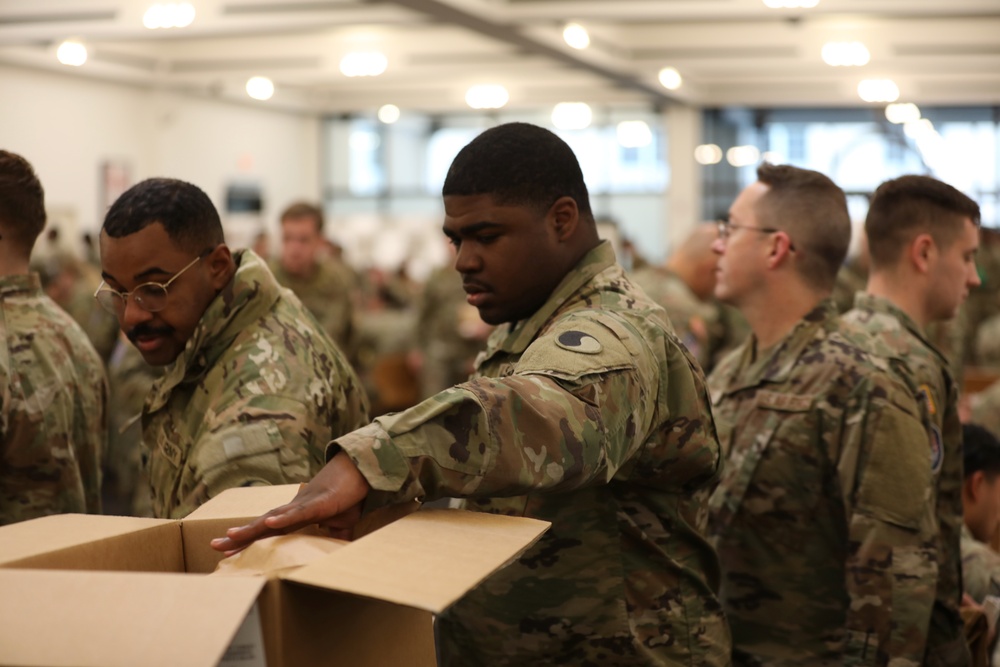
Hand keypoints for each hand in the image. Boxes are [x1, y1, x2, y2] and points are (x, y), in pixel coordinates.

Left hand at [210, 452, 370, 555]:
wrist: (361, 470)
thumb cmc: (349, 494)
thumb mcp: (340, 524)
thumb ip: (332, 538)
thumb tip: (331, 554)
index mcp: (298, 516)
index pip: (269, 531)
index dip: (249, 540)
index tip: (227, 550)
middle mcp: (295, 509)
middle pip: (263, 525)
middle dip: (240, 536)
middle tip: (215, 546)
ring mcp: (305, 505)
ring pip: (275, 518)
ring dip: (253, 527)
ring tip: (231, 536)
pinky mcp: (320, 503)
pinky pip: (299, 513)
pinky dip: (284, 518)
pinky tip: (270, 523)